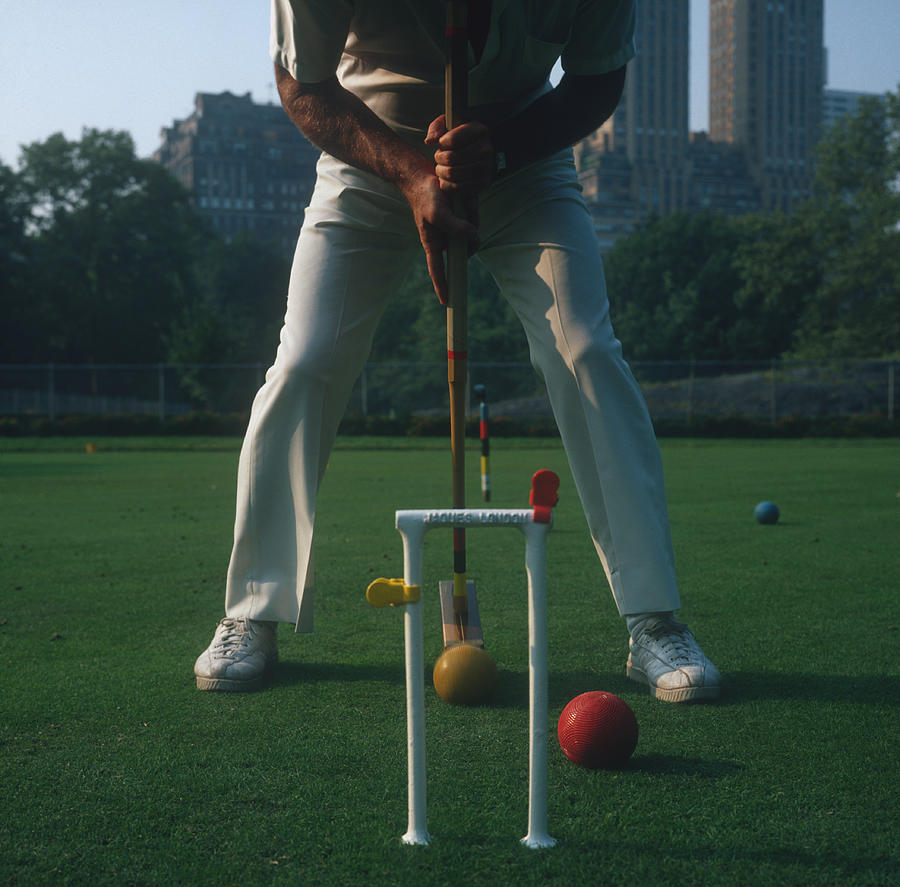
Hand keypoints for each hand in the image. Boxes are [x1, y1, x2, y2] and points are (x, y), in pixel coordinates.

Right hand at [399, 167, 477, 305]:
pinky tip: (465, 199)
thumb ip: (455, 227)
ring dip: (472, 220)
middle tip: (470, 227)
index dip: (442, 286)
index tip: (445, 301)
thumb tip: (473, 235)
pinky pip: (473, 221)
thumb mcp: (438, 212)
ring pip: (472, 236)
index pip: (437, 270)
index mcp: (433, 244)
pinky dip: (473, 210)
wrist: (423, 176)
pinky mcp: (460, 219)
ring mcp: (453, 230)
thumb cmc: (426, 196)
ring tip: (461, 204)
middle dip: (471, 242)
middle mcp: (444, 240)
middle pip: (465, 252)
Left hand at [425, 115, 496, 198]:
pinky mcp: (483, 183)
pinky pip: (456, 187)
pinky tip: (445, 177)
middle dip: (439, 158)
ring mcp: (487, 168)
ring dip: (440, 171)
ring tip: (441, 167)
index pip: (453, 139)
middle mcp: (487, 149)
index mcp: (480, 130)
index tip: (442, 142)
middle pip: (451, 158)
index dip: (442, 142)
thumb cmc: (459, 137)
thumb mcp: (449, 124)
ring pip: (452, 173)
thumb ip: (437, 127)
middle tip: (438, 157)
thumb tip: (430, 141)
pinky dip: (446, 183)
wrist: (477, 154)